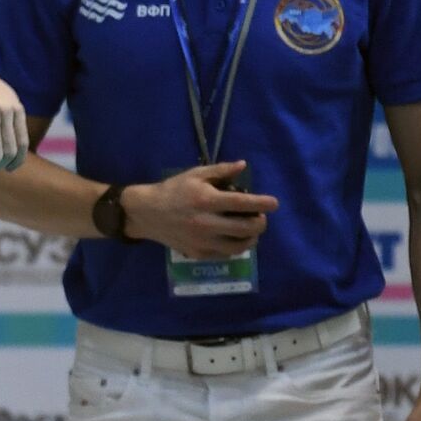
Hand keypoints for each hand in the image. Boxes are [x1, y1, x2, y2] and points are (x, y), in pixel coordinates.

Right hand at [125, 160, 278, 258]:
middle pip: (246, 228)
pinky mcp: (198, 253)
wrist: (146, 213)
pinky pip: (225, 254)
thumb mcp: (194, 175)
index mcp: (207, 200)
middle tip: (260, 218)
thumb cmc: (172, 190)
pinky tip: (235, 239)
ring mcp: (203, 241)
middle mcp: (207, 222)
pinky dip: (236, 247)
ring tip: (250, 231)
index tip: (274, 203)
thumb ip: (220, 171)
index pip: (243, 204)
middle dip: (260, 223)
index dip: (263, 204)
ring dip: (251, 238)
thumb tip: (243, 166)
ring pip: (239, 246)